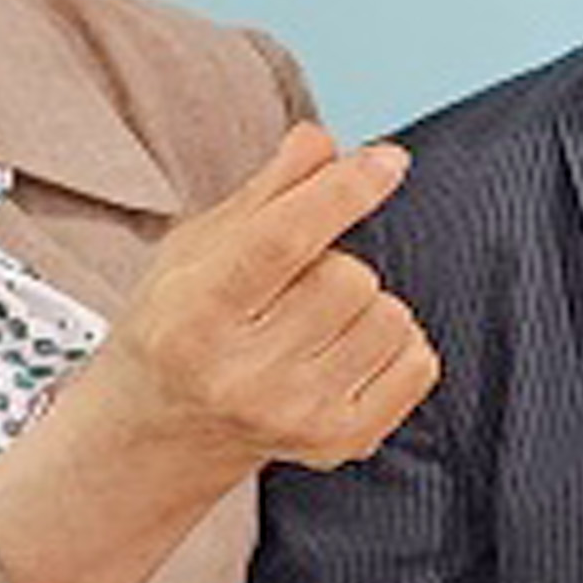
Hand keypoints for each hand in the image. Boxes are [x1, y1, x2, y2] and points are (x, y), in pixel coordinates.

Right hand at [101, 123, 437, 485]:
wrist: (163, 428)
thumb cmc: (182, 322)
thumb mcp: (196, 247)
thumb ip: (266, 190)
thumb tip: (323, 141)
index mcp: (195, 315)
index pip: (283, 240)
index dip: (343, 192)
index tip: (387, 162)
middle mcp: (243, 375)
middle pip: (348, 276)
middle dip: (333, 263)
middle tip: (292, 288)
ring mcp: (296, 415)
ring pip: (389, 316)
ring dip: (365, 304)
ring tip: (315, 323)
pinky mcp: (342, 441)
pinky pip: (418, 362)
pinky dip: (395, 345)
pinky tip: (345, 352)